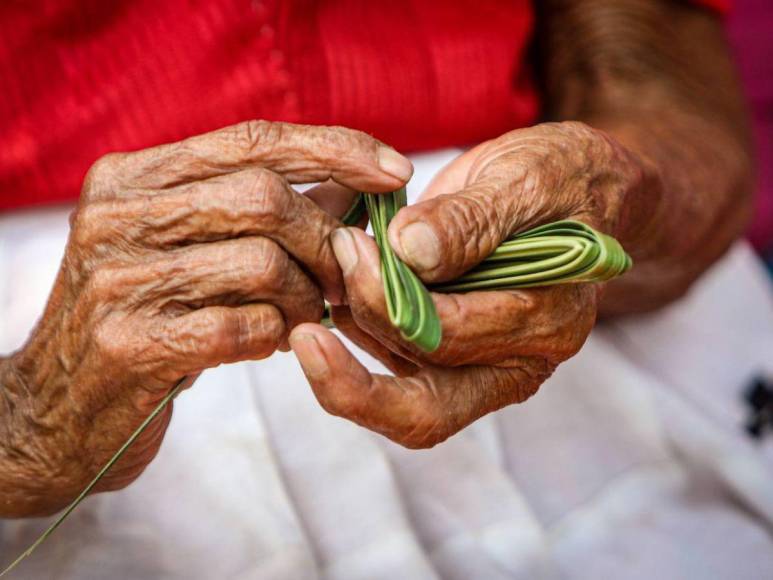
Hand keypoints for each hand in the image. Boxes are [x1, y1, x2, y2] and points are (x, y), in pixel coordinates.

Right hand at [1, 120, 412, 514]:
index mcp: (132, 178)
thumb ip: (259, 213)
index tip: (395, 169)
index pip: (251, 140)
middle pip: (264, 198)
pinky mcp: (130, 345)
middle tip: (343, 278)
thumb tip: (354, 186)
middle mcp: (117, 217)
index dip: (333, 148)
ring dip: (309, 297)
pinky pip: (246, 327)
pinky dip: (279, 335)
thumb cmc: (143, 318)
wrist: (57, 409)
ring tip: (309, 317)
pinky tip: (275, 343)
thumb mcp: (185, 248)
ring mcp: (118, 281)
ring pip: (263, 264)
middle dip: (326, 241)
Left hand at [290, 122, 646, 447]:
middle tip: (307, 323)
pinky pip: (393, 370)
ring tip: (318, 292)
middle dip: (352, 376)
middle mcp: (516, 361)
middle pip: (424, 408)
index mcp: (547, 323)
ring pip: (400, 400)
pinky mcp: (449, 353)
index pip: (451, 338)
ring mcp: (480, 365)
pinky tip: (335, 294)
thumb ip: (473, 218)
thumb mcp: (525, 179)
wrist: (566, 189)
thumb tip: (410, 251)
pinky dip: (355, 341)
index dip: (387, 299)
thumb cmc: (557, 178)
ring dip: (348, 356)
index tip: (349, 245)